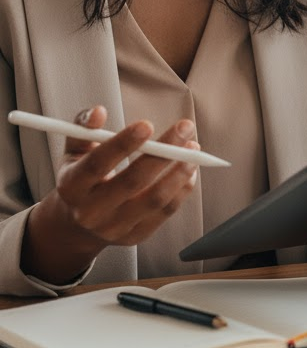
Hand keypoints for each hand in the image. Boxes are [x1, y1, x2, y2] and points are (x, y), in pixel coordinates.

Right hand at [21, 105, 199, 282]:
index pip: (98, 164)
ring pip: (155, 199)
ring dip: (179, 171)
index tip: (147, 124)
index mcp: (71, 187)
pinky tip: (190, 169)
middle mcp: (91, 212)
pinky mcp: (136, 235)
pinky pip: (166, 211)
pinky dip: (182, 188)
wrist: (76, 224)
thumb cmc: (81, 178)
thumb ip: (84, 128)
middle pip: (133, 181)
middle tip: (185, 127)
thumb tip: (98, 111)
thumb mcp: (74, 152)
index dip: (123, 143)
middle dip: (164, 152)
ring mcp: (114, 227)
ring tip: (193, 148)